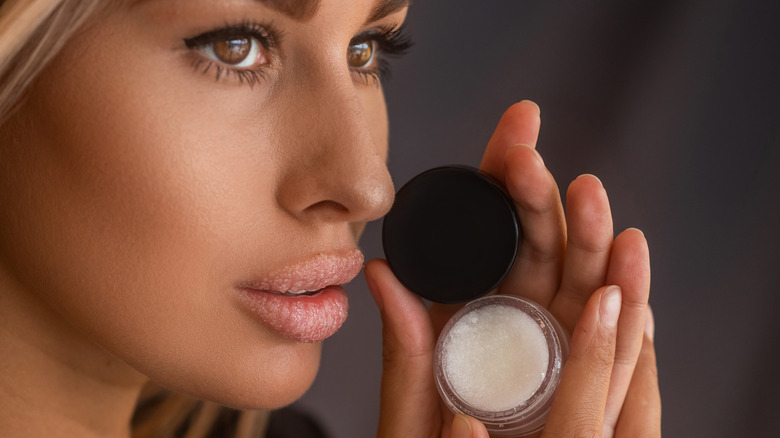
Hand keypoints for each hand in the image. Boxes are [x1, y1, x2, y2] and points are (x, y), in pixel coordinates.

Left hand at [366, 101, 659, 437]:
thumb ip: (405, 348)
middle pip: (543, 244)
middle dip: (542, 196)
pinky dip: (627, 301)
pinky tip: (630, 260)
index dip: (502, 176)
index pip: (490, 229)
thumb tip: (379, 273)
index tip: (515, 127)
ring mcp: (559, 342)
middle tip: (532, 157)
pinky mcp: (590, 379)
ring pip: (584, 280)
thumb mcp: (411, 405)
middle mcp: (521, 315)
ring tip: (590, 197)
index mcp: (474, 309)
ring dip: (591, 237)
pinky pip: (614, 338)